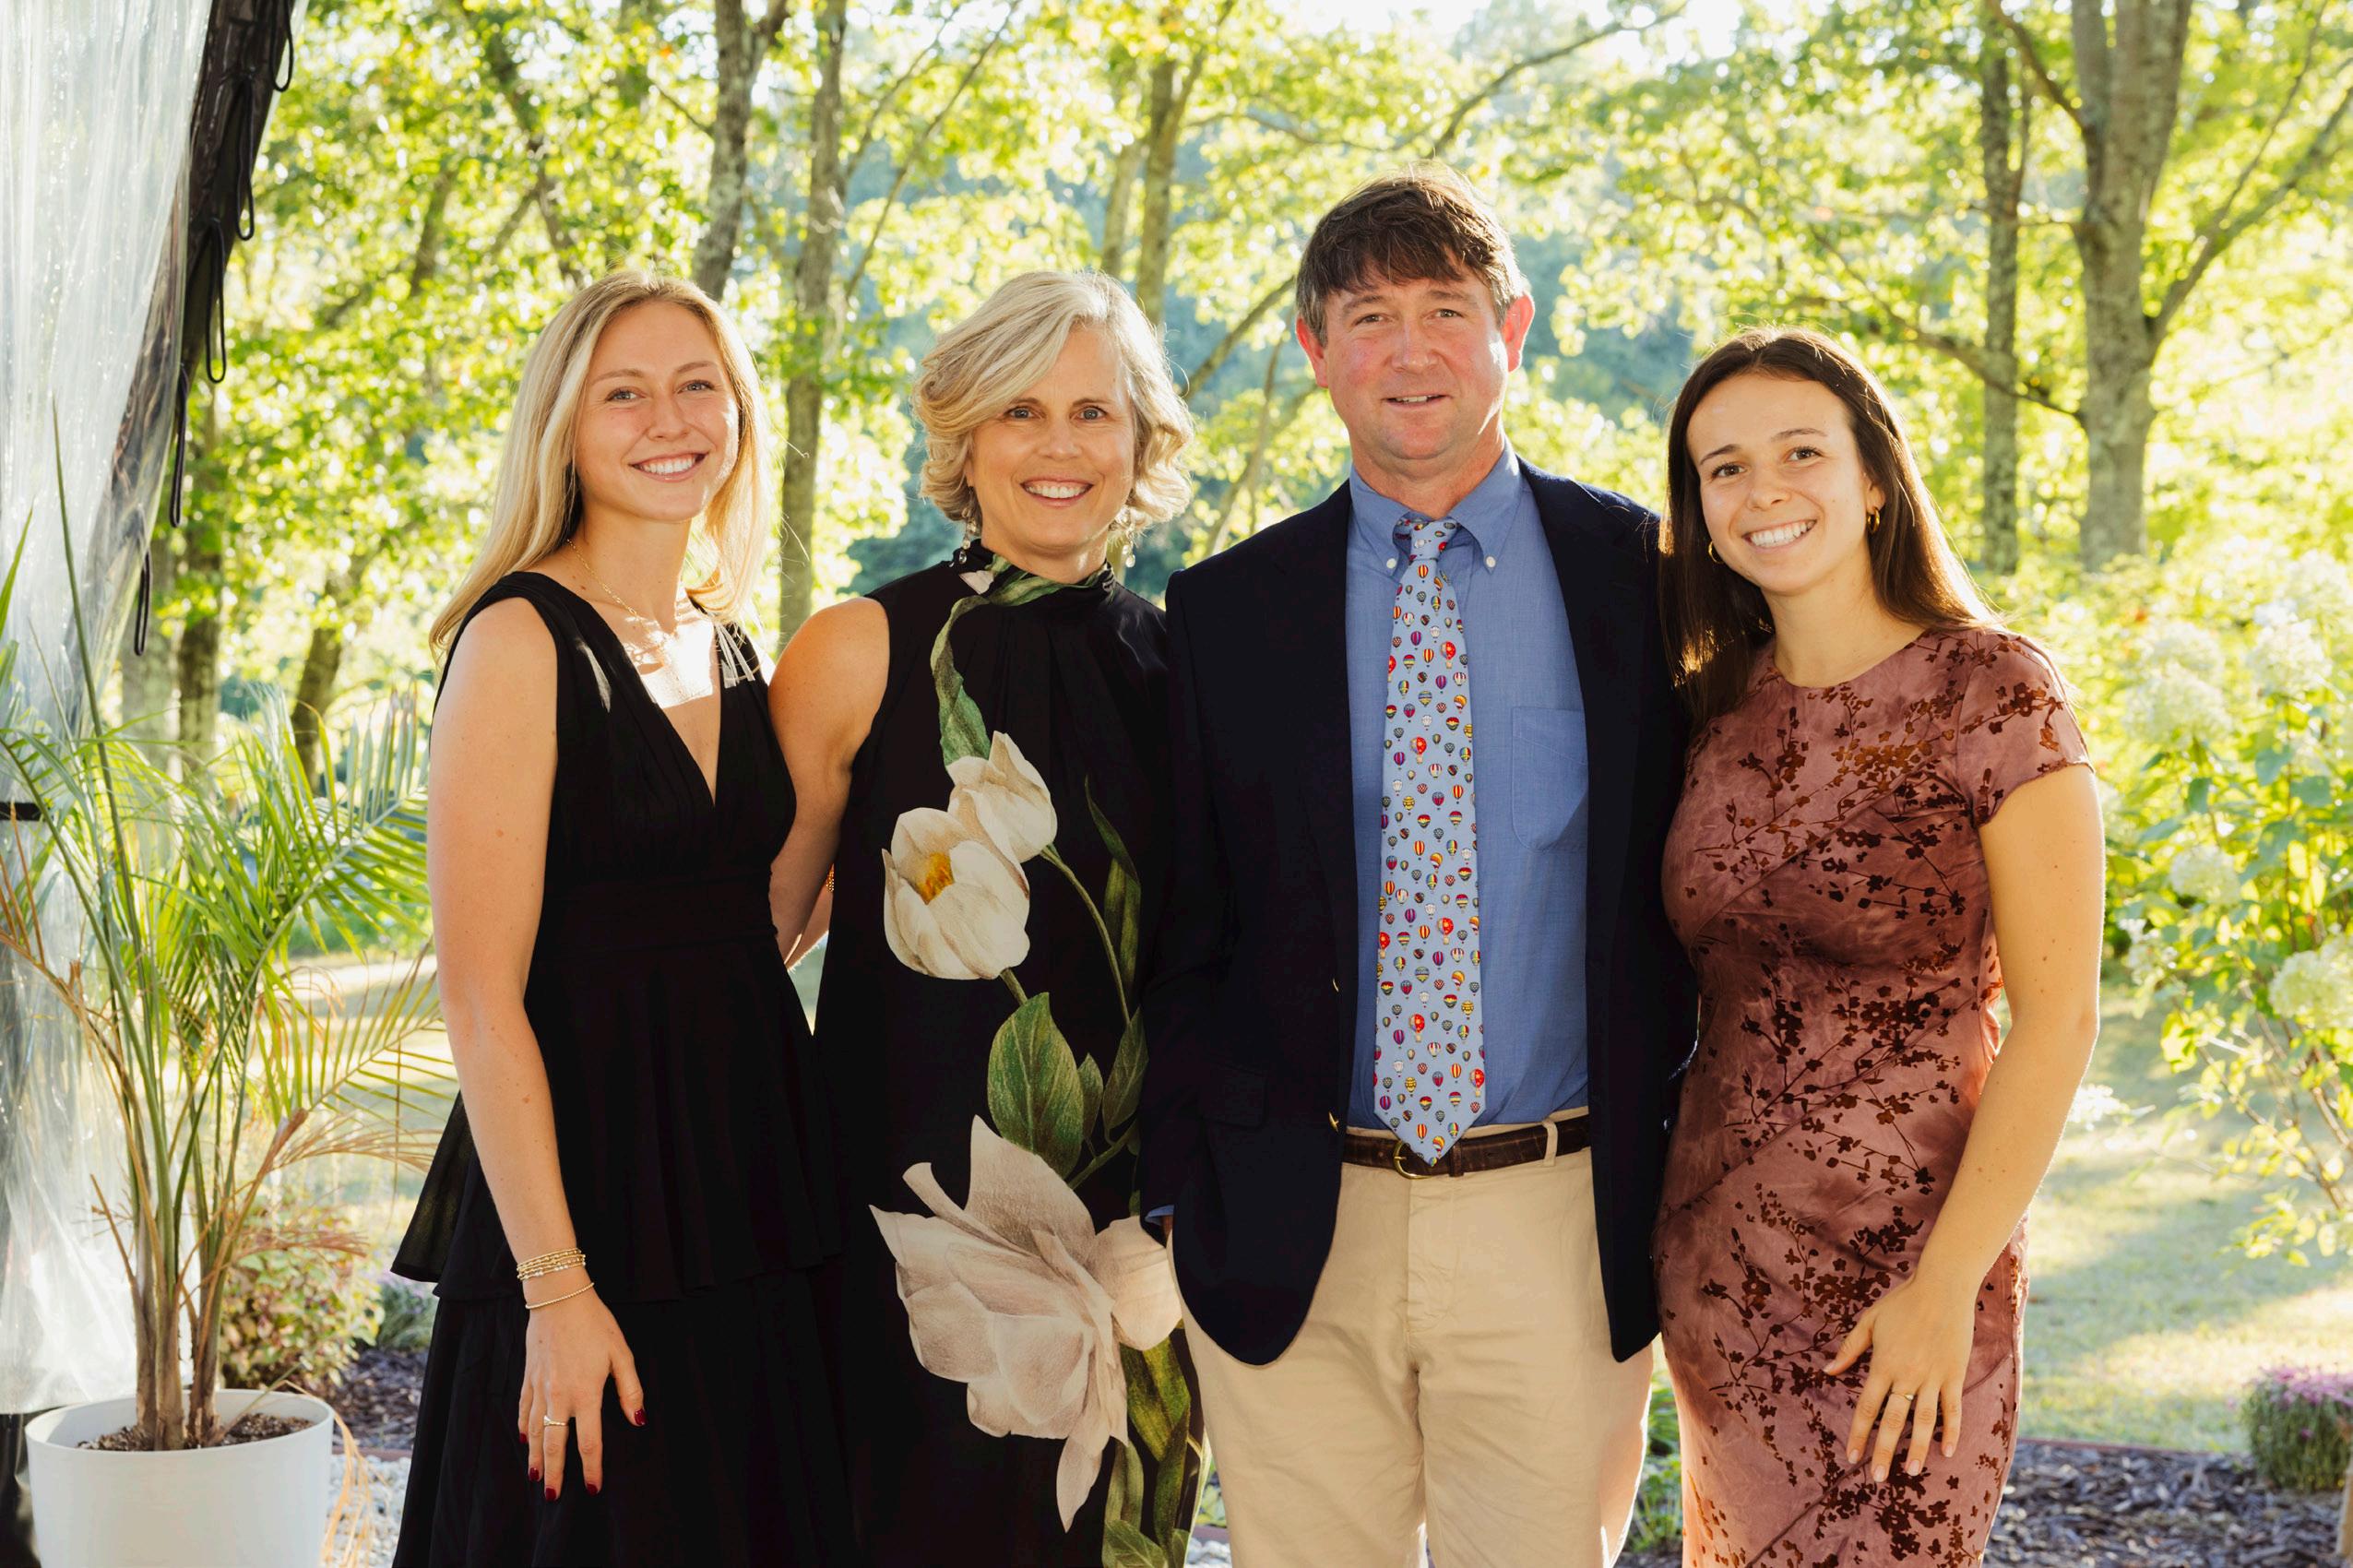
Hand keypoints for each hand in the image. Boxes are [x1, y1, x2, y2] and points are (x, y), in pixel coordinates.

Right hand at [517, 1283, 644, 1499]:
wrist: (559, 1298)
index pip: (589, 1442)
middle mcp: (558, 1397)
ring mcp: (540, 1388)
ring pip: (534, 1431)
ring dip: (535, 1457)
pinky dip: (523, 1428)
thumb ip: (630, 1390)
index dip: (591, 1468)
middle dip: (554, 1473)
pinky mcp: (529, 1377)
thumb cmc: (596, 1324)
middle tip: (552, 1497)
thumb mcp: (622, 1354)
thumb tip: (638, 1421)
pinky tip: (523, 1440)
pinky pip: (523, 1409)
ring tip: (534, 1478)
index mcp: (585, 1394)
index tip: (591, 1488)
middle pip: (554, 1445)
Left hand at [1825, 1268, 1974, 1482]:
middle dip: (1884, 1451)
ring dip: (1918, 1448)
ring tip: (1912, 1472)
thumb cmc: (1902, 1303)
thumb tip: (1827, 1371)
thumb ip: (1849, 1349)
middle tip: (1878, 1477)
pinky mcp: (1954, 1375)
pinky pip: (1953, 1409)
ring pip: (1924, 1421)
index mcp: (1883, 1364)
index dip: (1858, 1434)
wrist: (1942, 1288)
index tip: (1852, 1456)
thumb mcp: (1869, 1321)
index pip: (1866, 1407)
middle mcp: (1908, 1375)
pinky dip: (1951, 1431)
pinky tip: (1947, 1451)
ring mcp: (1934, 1377)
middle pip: (1893, 1420)